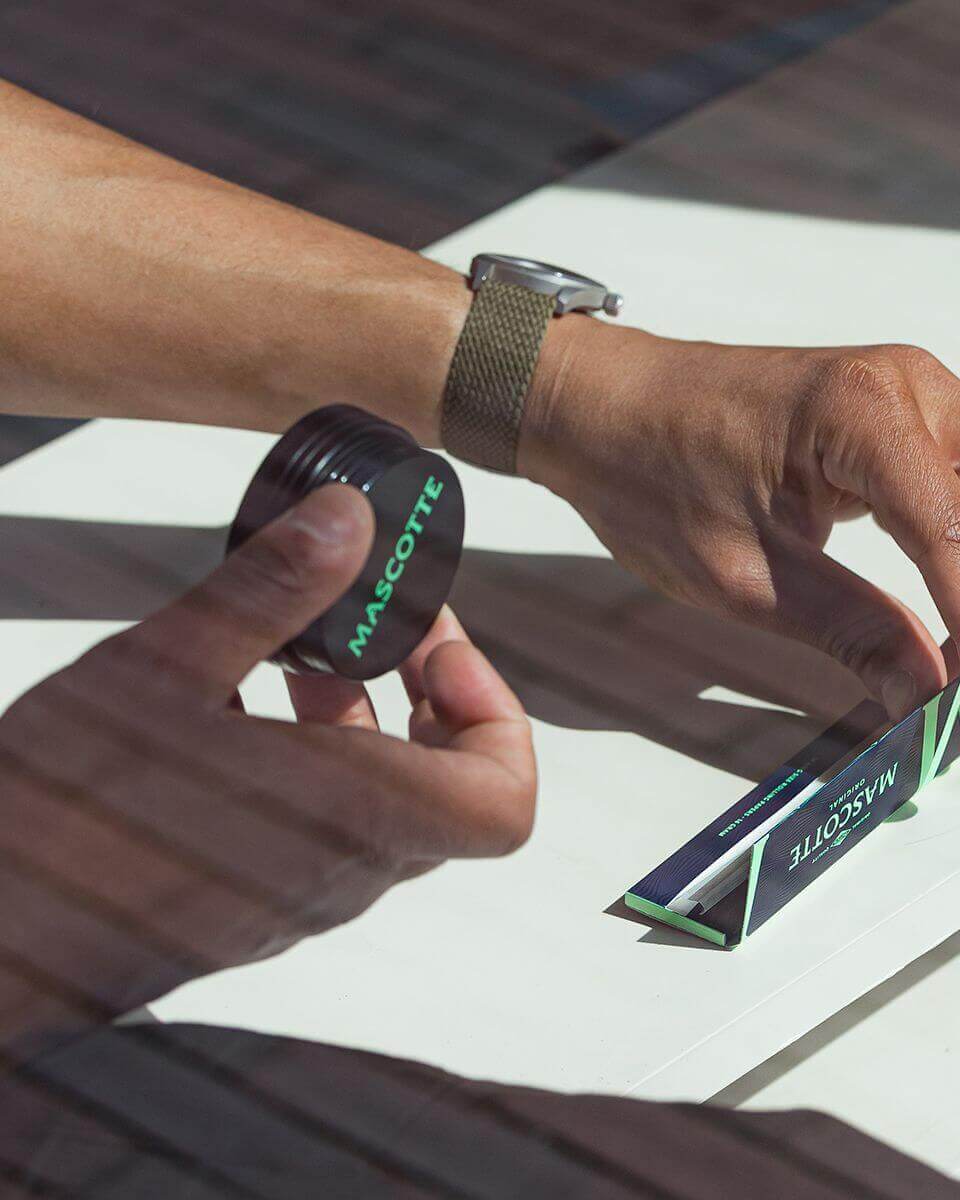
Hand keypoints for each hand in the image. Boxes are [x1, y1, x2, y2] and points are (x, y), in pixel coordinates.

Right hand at [0, 486, 533, 1055]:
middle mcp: (335, 872)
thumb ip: (272, 591)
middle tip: (371, 626)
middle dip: (422, 692)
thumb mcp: (164, 666)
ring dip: (363, 722)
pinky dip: (314, 764)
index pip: (503, 800)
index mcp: (345, 815)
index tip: (437, 651)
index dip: (496, 716)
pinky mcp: (247, 908)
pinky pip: (321, 832)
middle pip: (444, 788)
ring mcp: (292, 901)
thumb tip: (351, 524)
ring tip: (296, 658)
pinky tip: (236, 712)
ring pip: (380, 807)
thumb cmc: (59, 811)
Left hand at [523, 322, 959, 718]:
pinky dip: (958, 546)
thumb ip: (852, 632)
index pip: (959, 534)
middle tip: (953, 682)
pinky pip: (954, 483)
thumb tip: (926, 693)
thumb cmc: (647, 473)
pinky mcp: (895, 415)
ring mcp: (906, 393)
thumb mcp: (747, 576)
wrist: (600, 410)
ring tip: (951, 653)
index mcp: (862, 413)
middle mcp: (903, 386)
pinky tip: (948, 604)